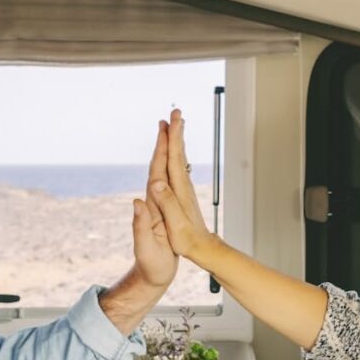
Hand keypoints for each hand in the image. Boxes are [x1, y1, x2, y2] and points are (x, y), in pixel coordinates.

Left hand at [130, 120, 179, 289]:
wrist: (151, 276)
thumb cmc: (151, 265)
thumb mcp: (145, 248)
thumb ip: (140, 226)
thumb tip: (137, 202)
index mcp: (151, 206)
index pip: (156, 171)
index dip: (161, 149)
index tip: (166, 127)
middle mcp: (153, 200)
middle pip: (160, 164)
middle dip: (166, 139)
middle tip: (172, 116)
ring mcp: (159, 204)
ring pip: (165, 170)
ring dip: (170, 148)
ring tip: (173, 129)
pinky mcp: (165, 210)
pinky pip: (171, 181)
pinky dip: (176, 166)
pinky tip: (178, 160)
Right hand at [147, 109, 215, 264]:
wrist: (201, 248)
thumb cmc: (186, 239)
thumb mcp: (175, 223)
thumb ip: (167, 202)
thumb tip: (157, 182)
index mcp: (178, 189)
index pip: (174, 158)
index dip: (172, 138)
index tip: (171, 120)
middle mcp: (182, 184)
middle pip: (178, 153)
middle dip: (176, 132)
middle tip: (176, 111)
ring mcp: (183, 188)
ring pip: (179, 158)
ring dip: (177, 140)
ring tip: (175, 125)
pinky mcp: (182, 192)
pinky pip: (177, 167)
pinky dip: (176, 154)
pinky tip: (176, 152)